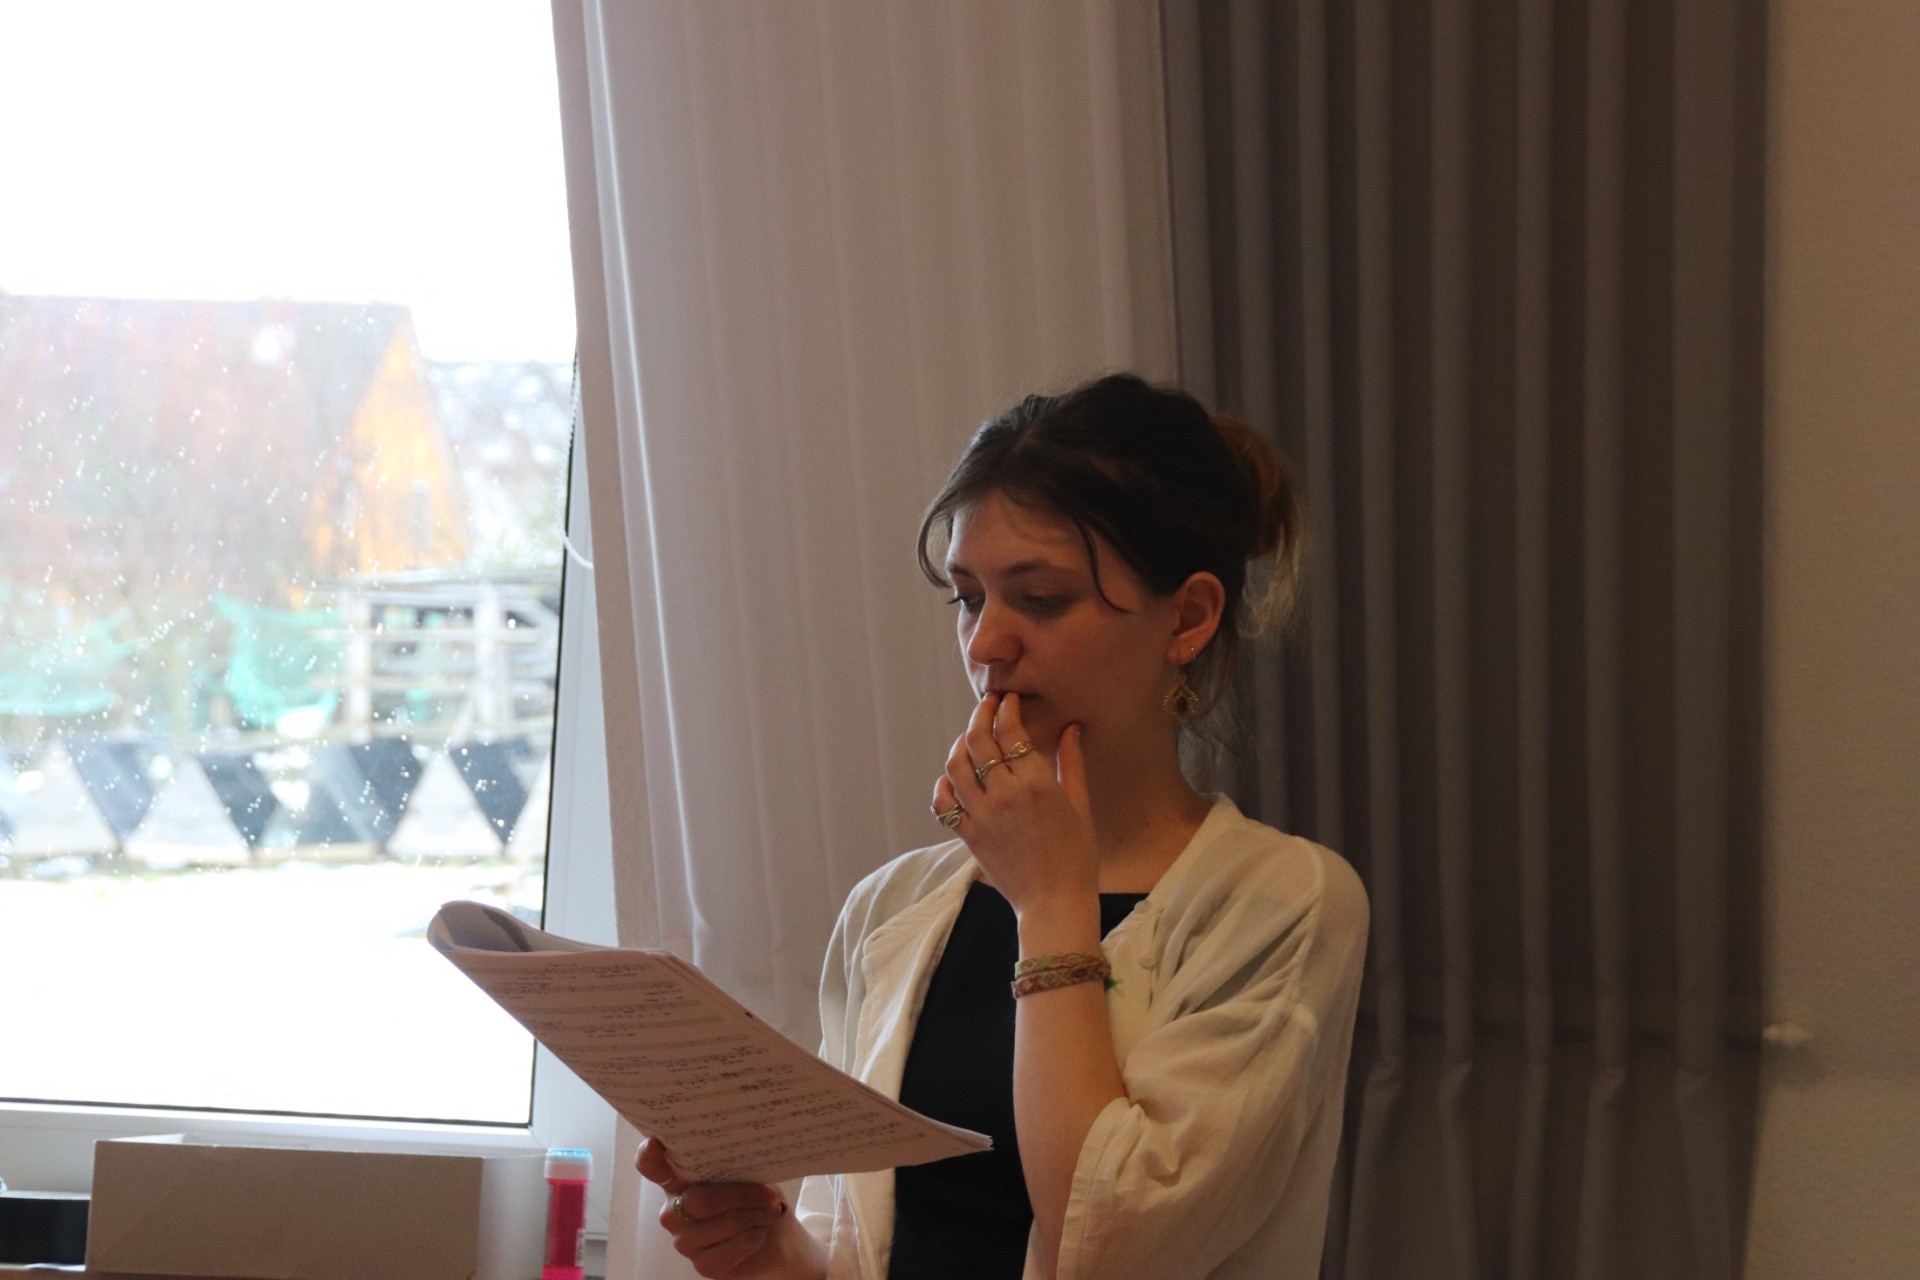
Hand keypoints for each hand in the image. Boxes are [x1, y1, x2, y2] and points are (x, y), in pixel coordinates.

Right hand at [637, 1138, 821, 1278]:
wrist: (779, 1241)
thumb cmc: (759, 1201)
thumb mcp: (750, 1176)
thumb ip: (733, 1165)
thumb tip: (738, 1154)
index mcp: (681, 1181)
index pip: (652, 1168)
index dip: (649, 1157)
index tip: (654, 1144)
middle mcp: (674, 1211)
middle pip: (701, 1199)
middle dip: (743, 1195)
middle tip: (769, 1194)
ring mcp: (685, 1241)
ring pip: (722, 1224)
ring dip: (754, 1216)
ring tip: (771, 1212)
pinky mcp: (702, 1265)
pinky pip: (729, 1250)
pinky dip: (752, 1239)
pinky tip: (760, 1235)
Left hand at [932, 693, 1098, 914]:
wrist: (1054, 902)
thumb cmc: (1076, 856)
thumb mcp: (1080, 805)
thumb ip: (1072, 762)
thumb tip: (1071, 727)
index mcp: (1037, 783)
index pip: (1010, 731)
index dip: (1006, 709)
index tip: (1008, 700)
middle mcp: (1005, 794)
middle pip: (979, 740)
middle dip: (980, 715)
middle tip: (987, 706)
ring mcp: (982, 815)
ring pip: (956, 766)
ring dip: (960, 744)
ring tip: (969, 737)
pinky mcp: (969, 835)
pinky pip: (943, 802)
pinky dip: (943, 784)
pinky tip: (953, 777)